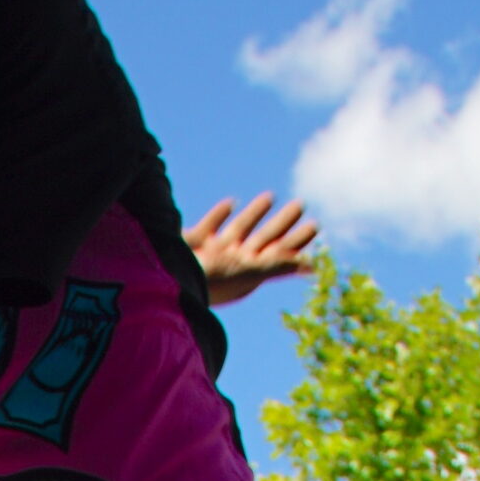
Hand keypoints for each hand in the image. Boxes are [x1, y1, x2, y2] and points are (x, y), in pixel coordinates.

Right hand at [185, 193, 320, 307]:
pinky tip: (230, 203)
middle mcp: (233, 261)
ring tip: (270, 196)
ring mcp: (212, 252)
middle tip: (301, 204)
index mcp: (248, 269)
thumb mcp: (248, 272)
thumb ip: (278, 265)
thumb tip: (312, 264)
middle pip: (263, 238)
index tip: (315, 225)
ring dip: (255, 214)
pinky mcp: (191, 244)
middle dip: (282, 223)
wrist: (165, 284)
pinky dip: (220, 214)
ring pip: (239, 229)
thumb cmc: (208, 281)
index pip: (279, 250)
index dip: (297, 239)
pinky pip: (209, 226)